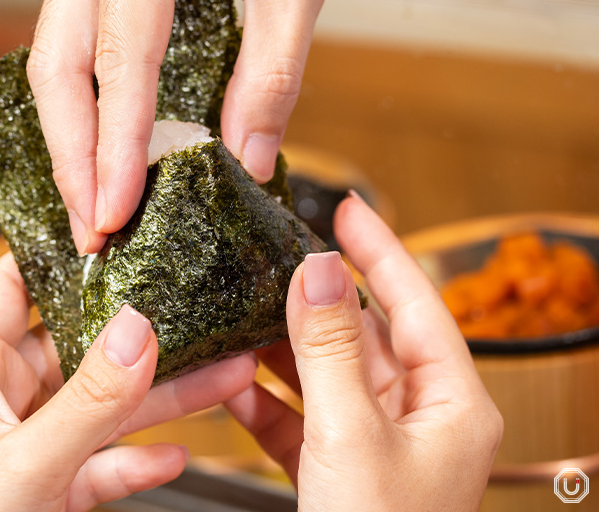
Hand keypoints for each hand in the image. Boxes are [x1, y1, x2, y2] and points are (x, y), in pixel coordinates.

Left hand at [0, 253, 255, 511]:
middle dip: (141, 335)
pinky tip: (177, 453)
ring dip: (161, 396)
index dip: (57, 254)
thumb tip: (137, 330)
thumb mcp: (23, 466)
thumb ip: (86, 403)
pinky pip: (102, 461)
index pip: (11, 285)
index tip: (115, 232)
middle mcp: (0, 399)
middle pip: (79, 346)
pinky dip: (138, 459)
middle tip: (197, 312)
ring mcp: (28, 444)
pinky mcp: (48, 488)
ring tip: (223, 376)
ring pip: (103, 406)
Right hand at [27, 0, 332, 254]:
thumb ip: (270, 69)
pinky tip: (98, 156)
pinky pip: (77, 54)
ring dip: (68, 142)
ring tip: (91, 208)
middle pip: (56, 67)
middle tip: (91, 231)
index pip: (119, 60)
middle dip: (70, 158)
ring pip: (54, 62)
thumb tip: (247, 162)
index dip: (113, 145)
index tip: (113, 215)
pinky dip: (84, 112)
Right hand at [225, 193, 502, 510]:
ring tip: (242, 313)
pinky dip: (264, 403)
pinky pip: (298, 421)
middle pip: (362, 337)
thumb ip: (329, 349)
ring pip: (324, 377)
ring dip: (281, 350)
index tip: (347, 209)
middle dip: (314, 301)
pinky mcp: (335, 471)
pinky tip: (230, 386)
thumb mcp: (352, 435)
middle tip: (275, 259)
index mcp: (450, 403)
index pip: (414, 303)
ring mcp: (374, 444)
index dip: (380, 250)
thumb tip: (316, 270)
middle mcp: (417, 418)